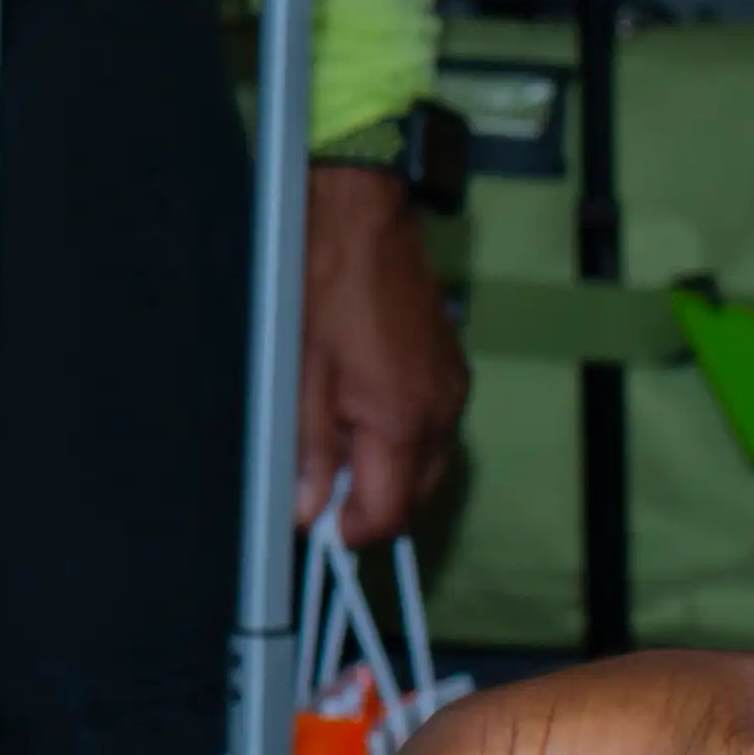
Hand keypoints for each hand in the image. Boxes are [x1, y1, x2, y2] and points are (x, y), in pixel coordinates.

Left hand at [301, 164, 462, 546]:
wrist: (361, 223)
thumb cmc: (323, 292)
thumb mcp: (300, 378)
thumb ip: (309, 451)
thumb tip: (307, 512)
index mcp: (404, 424)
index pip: (389, 515)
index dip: (349, 531)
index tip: (316, 525)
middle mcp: (441, 415)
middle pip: (413, 497)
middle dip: (369, 504)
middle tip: (319, 487)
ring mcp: (453, 391)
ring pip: (426, 463)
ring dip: (386, 470)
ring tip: (336, 443)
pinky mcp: (452, 369)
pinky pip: (433, 426)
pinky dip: (401, 436)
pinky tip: (362, 412)